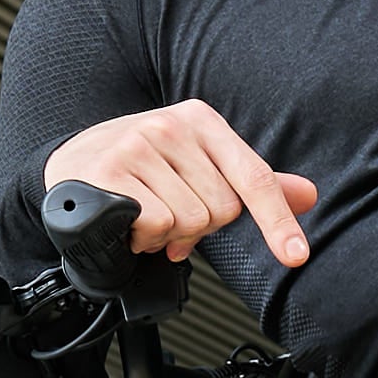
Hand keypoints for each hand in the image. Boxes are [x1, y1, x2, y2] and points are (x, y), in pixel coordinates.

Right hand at [46, 103, 316, 268]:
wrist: (69, 166)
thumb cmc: (140, 171)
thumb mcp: (197, 167)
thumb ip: (250, 183)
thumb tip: (308, 194)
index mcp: (201, 121)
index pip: (254, 177)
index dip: (277, 221)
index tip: (296, 256)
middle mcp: (172, 126)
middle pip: (221, 210)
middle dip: (197, 227)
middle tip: (167, 213)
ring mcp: (139, 145)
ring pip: (189, 222)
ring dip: (166, 235)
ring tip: (143, 217)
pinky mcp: (112, 172)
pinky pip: (157, 226)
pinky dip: (144, 237)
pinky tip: (127, 223)